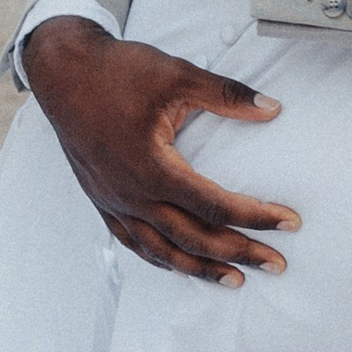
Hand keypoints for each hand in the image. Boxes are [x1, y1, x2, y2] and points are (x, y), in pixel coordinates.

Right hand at [20, 17, 298, 286]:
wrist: (62, 71)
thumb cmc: (118, 71)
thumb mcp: (178, 75)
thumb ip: (227, 95)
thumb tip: (273, 109)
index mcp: (152, 168)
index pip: (215, 205)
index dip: (256, 217)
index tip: (290, 223)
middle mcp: (131, 194)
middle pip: (194, 238)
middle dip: (239, 253)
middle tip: (278, 265)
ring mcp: (113, 202)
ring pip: (162, 250)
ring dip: (201, 268)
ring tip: (236, 281)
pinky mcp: (101, 200)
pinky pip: (134, 242)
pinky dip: (161, 259)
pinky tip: (181, 265)